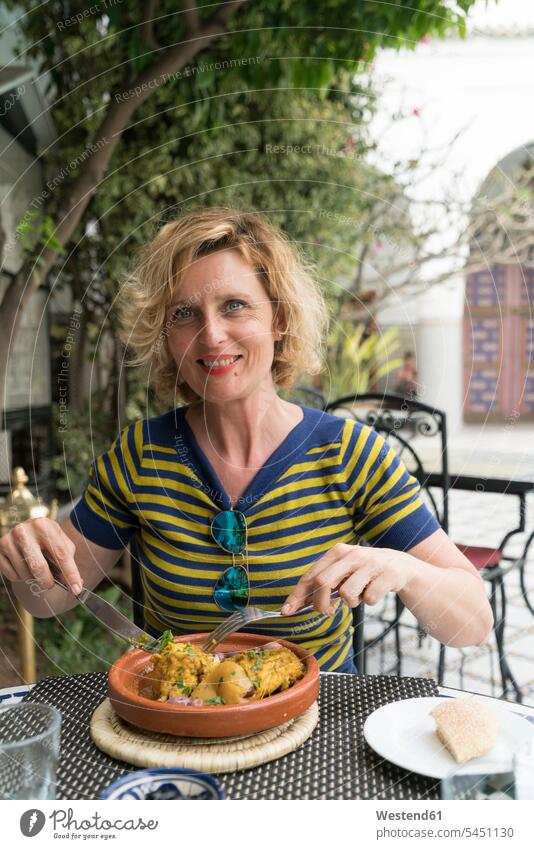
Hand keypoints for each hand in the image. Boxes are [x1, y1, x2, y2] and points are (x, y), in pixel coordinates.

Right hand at [0, 518, 82, 594]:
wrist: (27, 532)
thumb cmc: (48, 540)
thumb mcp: (61, 543)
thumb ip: (69, 562)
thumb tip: (78, 586)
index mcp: (44, 525)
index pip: (60, 553)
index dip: (70, 573)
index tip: (76, 590)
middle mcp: (24, 530)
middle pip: (39, 567)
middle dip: (47, 582)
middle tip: (50, 584)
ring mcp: (8, 540)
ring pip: (25, 573)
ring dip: (33, 578)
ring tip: (35, 569)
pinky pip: (12, 576)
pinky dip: (20, 577)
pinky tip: (23, 567)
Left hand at [281, 543, 415, 615]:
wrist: (401, 566)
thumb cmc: (365, 572)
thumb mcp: (343, 572)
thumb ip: (323, 584)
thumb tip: (297, 603)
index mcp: (337, 552)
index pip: (310, 575)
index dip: (297, 595)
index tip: (286, 612)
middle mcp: (352, 555)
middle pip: (323, 583)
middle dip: (321, 604)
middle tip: (327, 612)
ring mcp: (371, 564)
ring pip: (347, 594)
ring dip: (351, 602)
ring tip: (359, 596)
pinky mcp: (387, 575)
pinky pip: (369, 599)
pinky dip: (369, 601)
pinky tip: (375, 592)